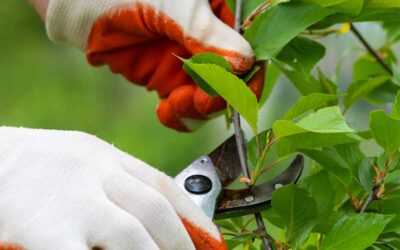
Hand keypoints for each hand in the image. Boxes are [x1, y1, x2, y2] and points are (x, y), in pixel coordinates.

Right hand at [0, 127, 225, 249]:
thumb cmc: (32, 168)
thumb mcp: (77, 163)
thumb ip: (111, 184)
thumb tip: (146, 216)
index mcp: (103, 157)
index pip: (161, 184)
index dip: (193, 214)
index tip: (211, 238)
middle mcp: (94, 172)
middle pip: (153, 210)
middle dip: (178, 243)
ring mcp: (72, 199)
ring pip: (131, 235)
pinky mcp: (46, 228)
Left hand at [39, 0, 263, 130]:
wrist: (79, 7)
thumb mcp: (173, 6)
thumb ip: (206, 35)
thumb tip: (244, 64)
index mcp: (217, 16)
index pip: (246, 51)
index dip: (245, 78)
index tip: (231, 95)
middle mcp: (208, 42)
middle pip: (231, 82)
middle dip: (217, 98)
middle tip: (199, 103)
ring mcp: (188, 64)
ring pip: (209, 99)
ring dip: (197, 110)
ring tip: (174, 105)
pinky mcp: (167, 81)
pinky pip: (185, 108)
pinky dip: (180, 117)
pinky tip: (165, 112)